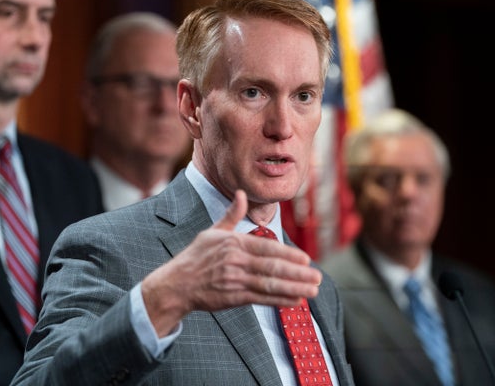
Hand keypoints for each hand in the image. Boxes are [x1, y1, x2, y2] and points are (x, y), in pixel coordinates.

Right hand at [140, 190, 321, 335]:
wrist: (177, 284)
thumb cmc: (196, 256)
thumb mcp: (213, 232)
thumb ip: (232, 215)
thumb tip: (241, 194)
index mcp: (233, 243)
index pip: (267, 249)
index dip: (289, 255)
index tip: (307, 260)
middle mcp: (236, 262)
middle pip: (272, 268)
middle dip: (298, 273)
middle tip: (317, 277)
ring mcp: (235, 281)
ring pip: (270, 285)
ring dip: (294, 288)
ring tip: (312, 290)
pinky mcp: (233, 298)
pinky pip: (261, 299)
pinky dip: (280, 300)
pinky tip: (295, 300)